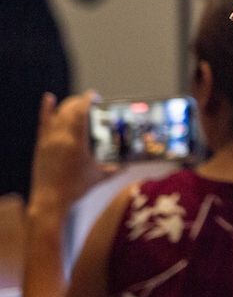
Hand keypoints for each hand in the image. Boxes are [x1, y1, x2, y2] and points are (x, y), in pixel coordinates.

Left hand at [27, 93, 115, 218]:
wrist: (50, 200)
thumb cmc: (75, 188)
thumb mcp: (98, 177)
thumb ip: (114, 170)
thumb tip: (126, 167)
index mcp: (77, 142)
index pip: (81, 112)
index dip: (88, 99)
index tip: (95, 96)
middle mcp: (61, 137)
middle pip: (69, 109)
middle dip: (79, 101)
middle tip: (89, 102)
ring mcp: (49, 140)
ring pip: (58, 114)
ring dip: (68, 105)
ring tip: (77, 104)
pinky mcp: (41, 145)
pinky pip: (43, 123)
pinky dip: (46, 109)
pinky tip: (48, 98)